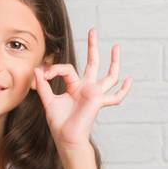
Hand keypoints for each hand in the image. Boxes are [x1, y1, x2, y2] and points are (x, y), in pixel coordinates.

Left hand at [33, 27, 131, 148]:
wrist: (66, 138)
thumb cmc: (59, 123)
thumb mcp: (48, 101)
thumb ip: (44, 85)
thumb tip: (37, 69)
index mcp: (75, 86)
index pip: (67, 68)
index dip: (54, 69)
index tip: (43, 74)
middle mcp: (87, 87)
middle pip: (92, 62)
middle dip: (93, 46)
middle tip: (93, 30)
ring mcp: (95, 94)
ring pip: (109, 75)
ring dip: (113, 61)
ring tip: (117, 47)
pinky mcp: (98, 101)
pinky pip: (115, 97)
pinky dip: (123, 90)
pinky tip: (130, 80)